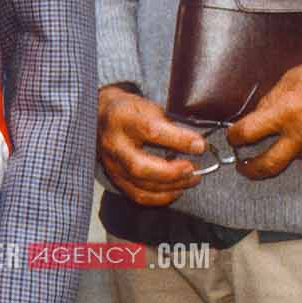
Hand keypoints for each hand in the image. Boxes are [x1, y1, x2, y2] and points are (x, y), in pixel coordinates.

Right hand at [96, 84, 206, 206]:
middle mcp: (114, 143)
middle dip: (172, 172)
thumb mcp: (149, 106)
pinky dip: (161, 197)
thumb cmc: (129, 110)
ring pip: (141, 185)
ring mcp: (112, 163)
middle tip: (192, 168)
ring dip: (172, 186)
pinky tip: (176, 189)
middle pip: (140, 167)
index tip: (200, 145)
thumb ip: (170, 123)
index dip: (179, 140)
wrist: (101, 116)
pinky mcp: (115, 177)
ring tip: (191, 178)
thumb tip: (196, 144)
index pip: (152, 131)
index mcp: (123, 118)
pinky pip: (139, 195)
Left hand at [227, 53, 301, 179]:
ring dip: (286, 149)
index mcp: (285, 113)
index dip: (234, 137)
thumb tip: (257, 116)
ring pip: (293, 156)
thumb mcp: (289, 80)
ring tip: (290, 132)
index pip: (247, 133)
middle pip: (268, 164)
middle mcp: (301, 134)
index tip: (233, 137)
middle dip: (252, 170)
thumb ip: (270, 101)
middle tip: (244, 168)